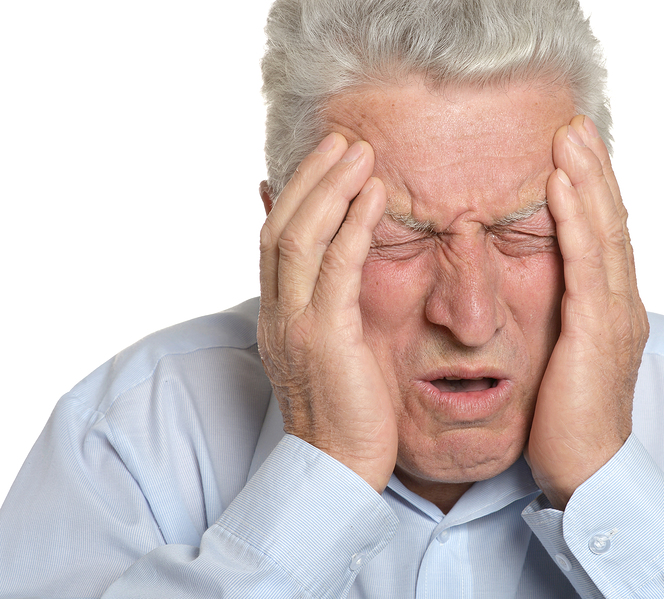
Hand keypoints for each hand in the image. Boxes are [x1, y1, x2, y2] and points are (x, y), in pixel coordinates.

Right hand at [257, 133, 396, 492]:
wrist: (335, 471)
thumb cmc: (343, 413)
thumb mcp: (328, 352)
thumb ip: (327, 307)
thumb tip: (334, 271)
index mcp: (277, 315)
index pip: (276, 239)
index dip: (297, 193)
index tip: (325, 159)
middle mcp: (277, 313)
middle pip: (282, 226)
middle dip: (312, 178)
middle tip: (342, 139)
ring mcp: (296, 324)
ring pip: (302, 238)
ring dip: (331, 189)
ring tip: (359, 151)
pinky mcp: (325, 337)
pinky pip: (337, 269)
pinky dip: (353, 227)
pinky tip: (375, 197)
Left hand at [525, 116, 648, 508]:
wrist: (586, 473)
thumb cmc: (566, 422)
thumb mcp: (560, 359)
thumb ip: (557, 320)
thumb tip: (534, 295)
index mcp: (613, 310)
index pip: (605, 237)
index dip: (592, 191)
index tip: (573, 151)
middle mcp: (622, 305)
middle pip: (612, 223)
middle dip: (594, 170)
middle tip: (574, 124)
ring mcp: (616, 316)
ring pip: (605, 233)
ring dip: (587, 180)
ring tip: (569, 136)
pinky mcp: (599, 332)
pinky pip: (586, 264)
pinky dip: (576, 220)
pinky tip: (560, 186)